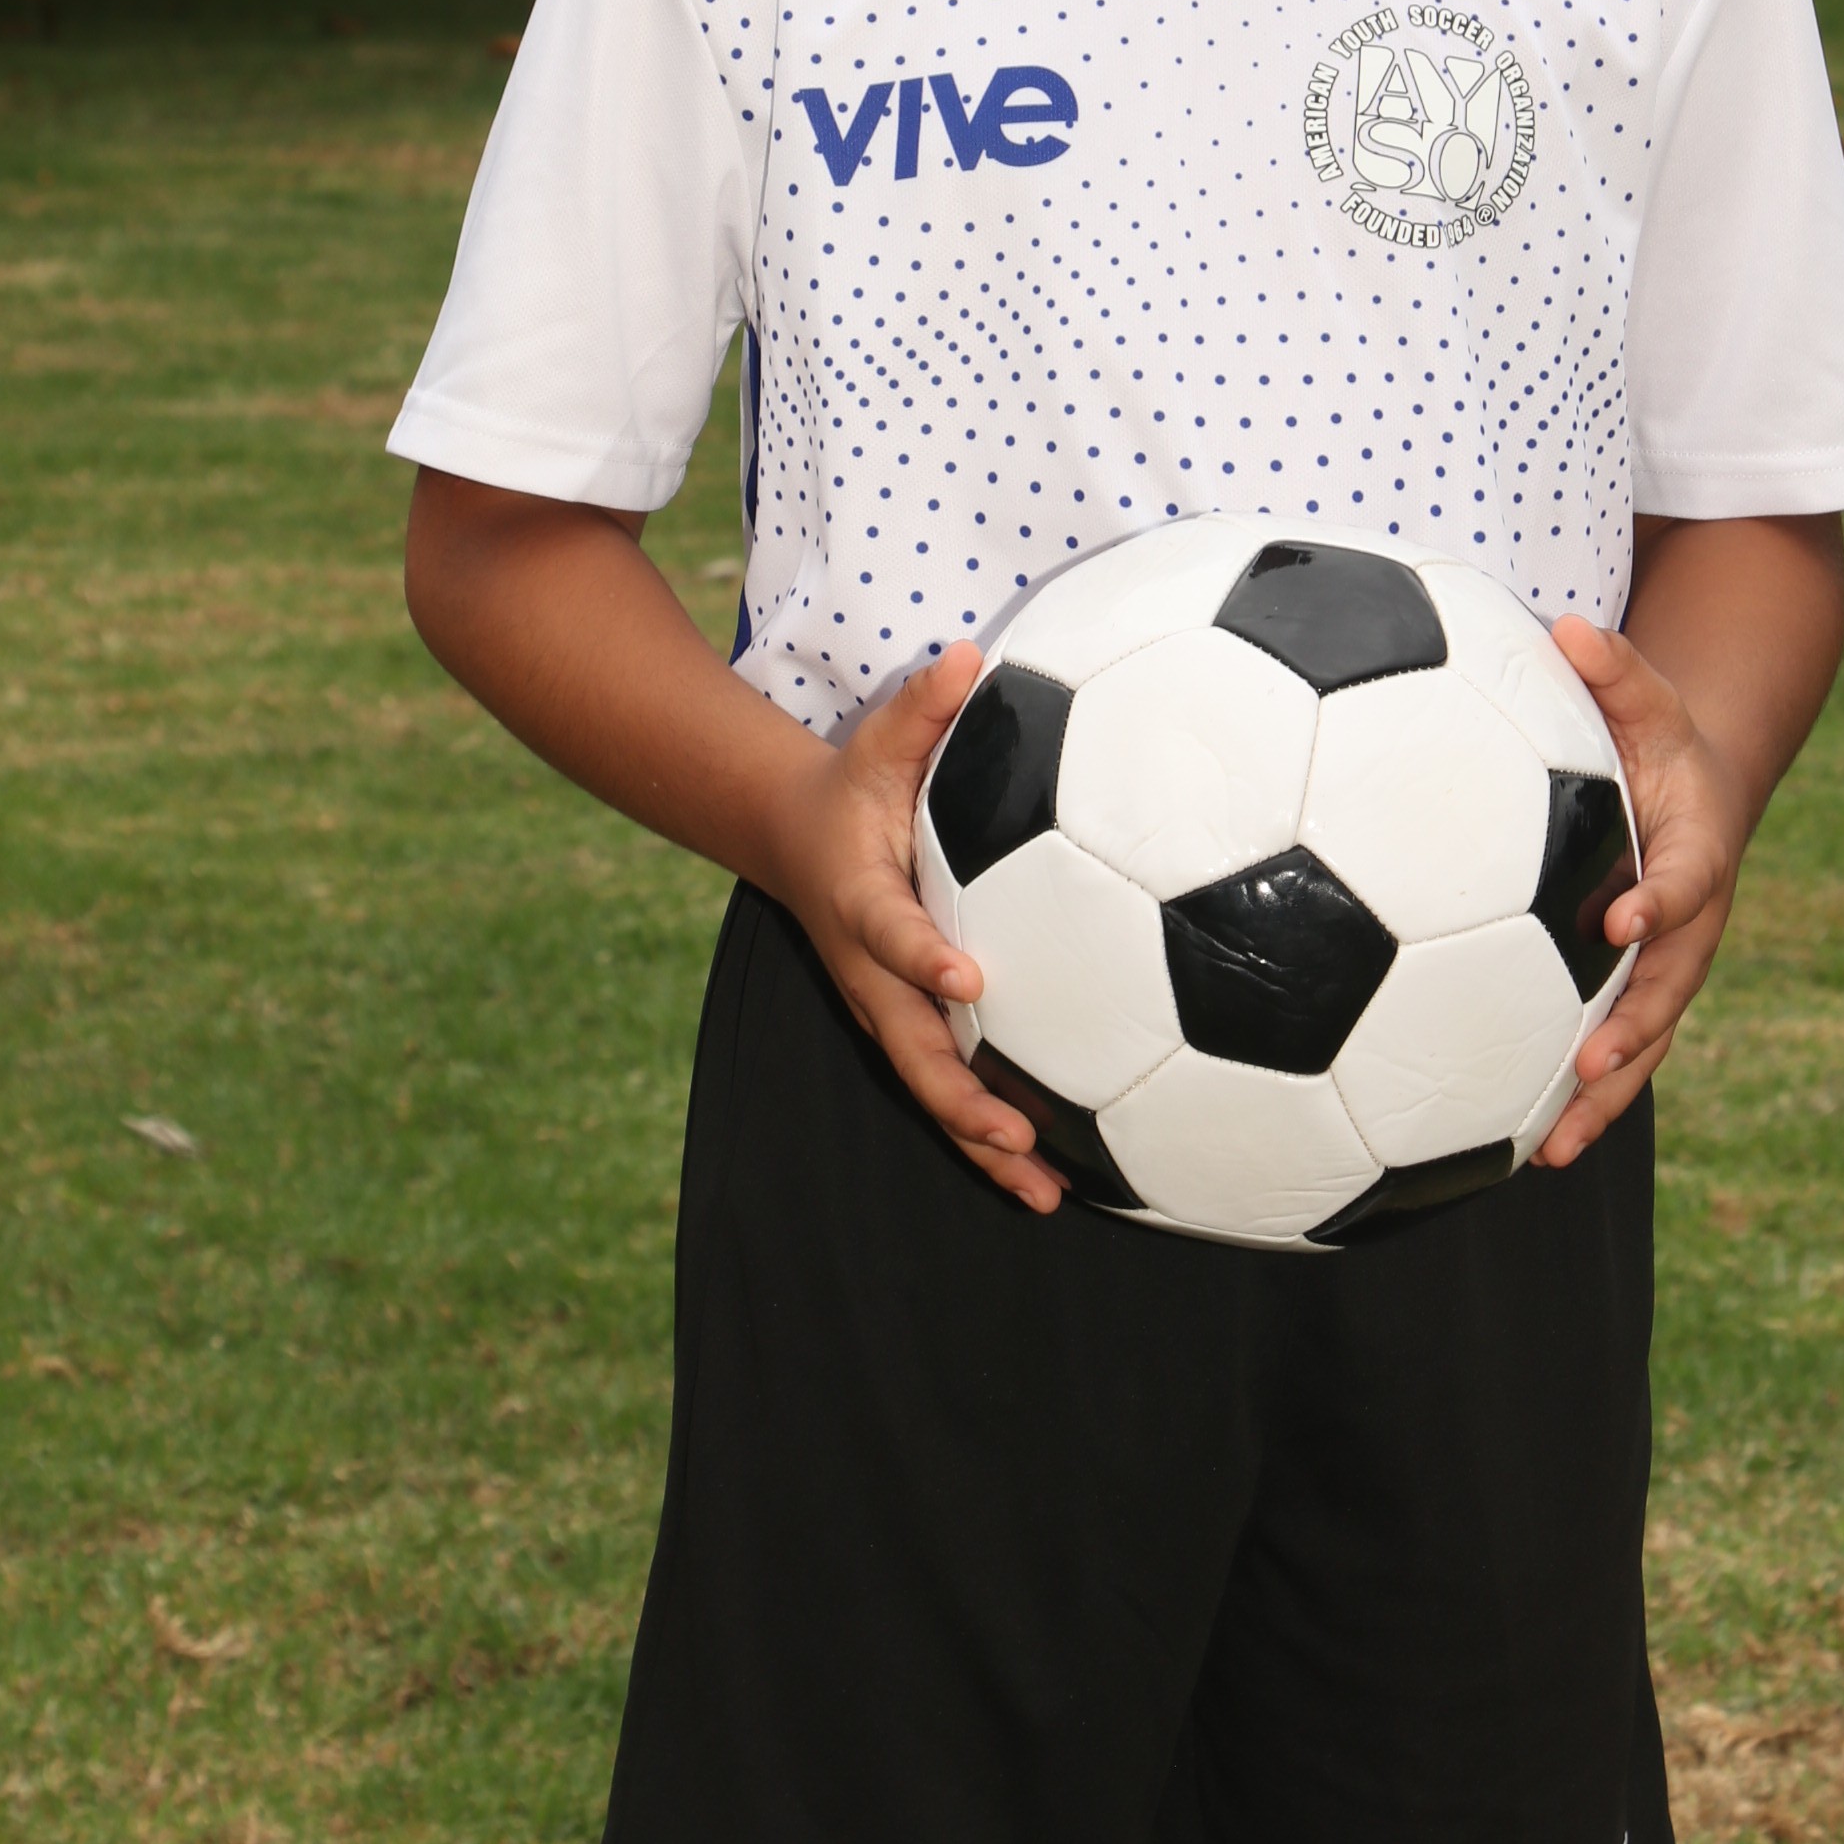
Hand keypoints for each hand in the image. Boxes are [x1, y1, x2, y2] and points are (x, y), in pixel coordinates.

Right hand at [770, 644, 1065, 1214]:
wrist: (794, 839)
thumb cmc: (853, 786)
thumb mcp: (877, 741)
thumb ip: (922, 706)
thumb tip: (965, 653)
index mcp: (864, 902)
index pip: (894, 935)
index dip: (925, 960)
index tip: (969, 981)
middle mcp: (872, 972)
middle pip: (912, 1047)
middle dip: (961, 1095)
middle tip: (1016, 1131)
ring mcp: (886, 1010)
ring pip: (929, 1089)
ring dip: (981, 1143)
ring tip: (1043, 1190)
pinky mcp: (907, 1030)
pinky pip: (945, 1092)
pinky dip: (987, 1142)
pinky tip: (1048, 1183)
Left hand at [1531, 615, 1753, 1169]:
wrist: (1698, 792)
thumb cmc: (1661, 741)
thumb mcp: (1648, 698)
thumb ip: (1615, 669)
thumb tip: (1567, 625)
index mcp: (1697, 853)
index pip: (1685, 883)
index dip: (1658, 904)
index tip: (1620, 922)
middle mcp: (1688, 926)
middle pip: (1669, 992)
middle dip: (1633, 1035)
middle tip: (1588, 1069)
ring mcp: (1663, 968)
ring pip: (1642, 1044)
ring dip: (1603, 1099)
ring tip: (1552, 1152)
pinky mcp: (1631, 992)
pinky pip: (1609, 1051)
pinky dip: (1577, 1099)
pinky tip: (1519, 1148)